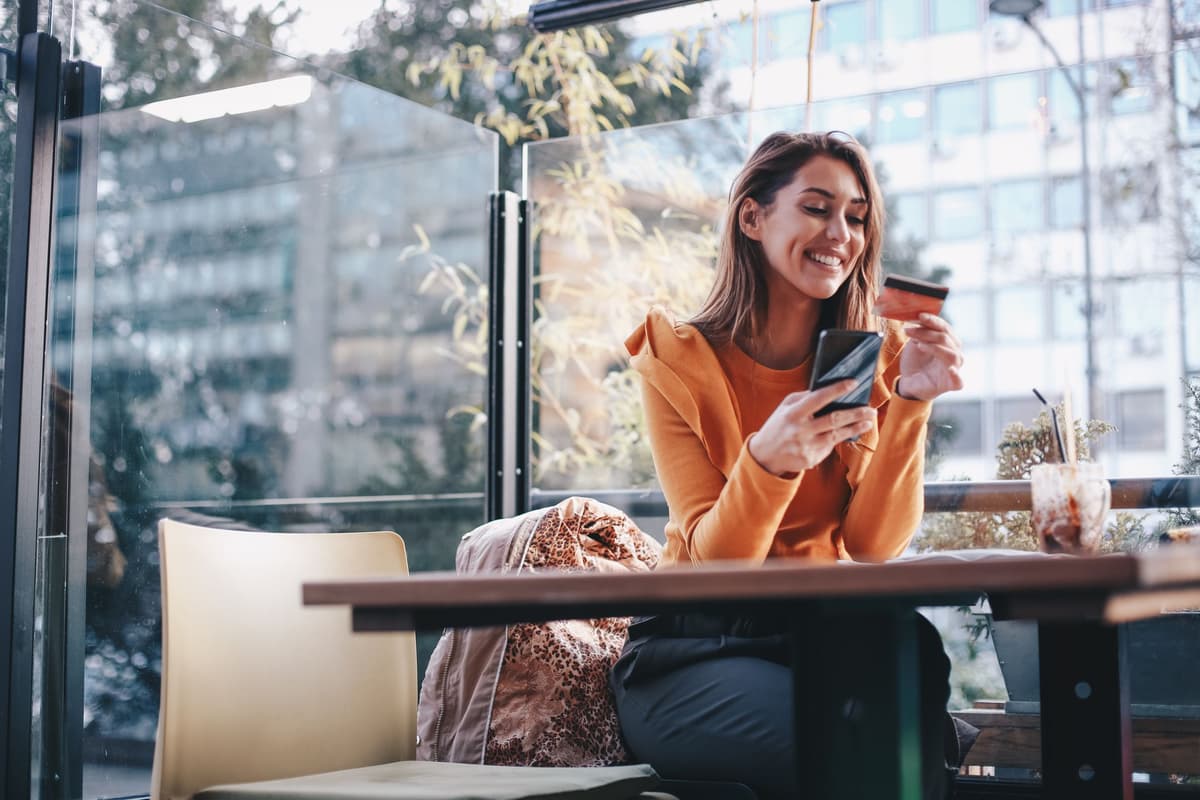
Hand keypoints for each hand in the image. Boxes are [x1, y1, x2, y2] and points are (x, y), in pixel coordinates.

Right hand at [748, 379, 877, 476]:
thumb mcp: (785, 407)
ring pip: (836, 435)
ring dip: (855, 428)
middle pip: (833, 419)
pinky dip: (839, 438)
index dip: (837, 390)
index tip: (854, 383)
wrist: (765, 454)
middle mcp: (800, 430)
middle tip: (870, 409)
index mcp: (793, 413)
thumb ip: (804, 398)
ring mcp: (805, 447)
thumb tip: (828, 390)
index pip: (818, 398)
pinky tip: (849, 433)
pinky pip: (829, 447)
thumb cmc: (779, 425)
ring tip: (868, 421)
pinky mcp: (810, 459)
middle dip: (855, 413)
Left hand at [897, 313, 963, 400]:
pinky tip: (950, 369)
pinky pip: (958, 380)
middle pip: (946, 339)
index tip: (919, 316)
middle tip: (909, 330)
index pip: (945, 328)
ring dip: (934, 347)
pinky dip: (956, 375)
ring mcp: (954, 369)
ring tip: (919, 345)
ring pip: (951, 354)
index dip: (933, 321)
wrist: (909, 383)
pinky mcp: (951, 384)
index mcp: (949, 343)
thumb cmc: (915, 362)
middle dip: (927, 332)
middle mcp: (955, 354)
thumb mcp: (915, 343)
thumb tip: (920, 318)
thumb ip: (921, 332)